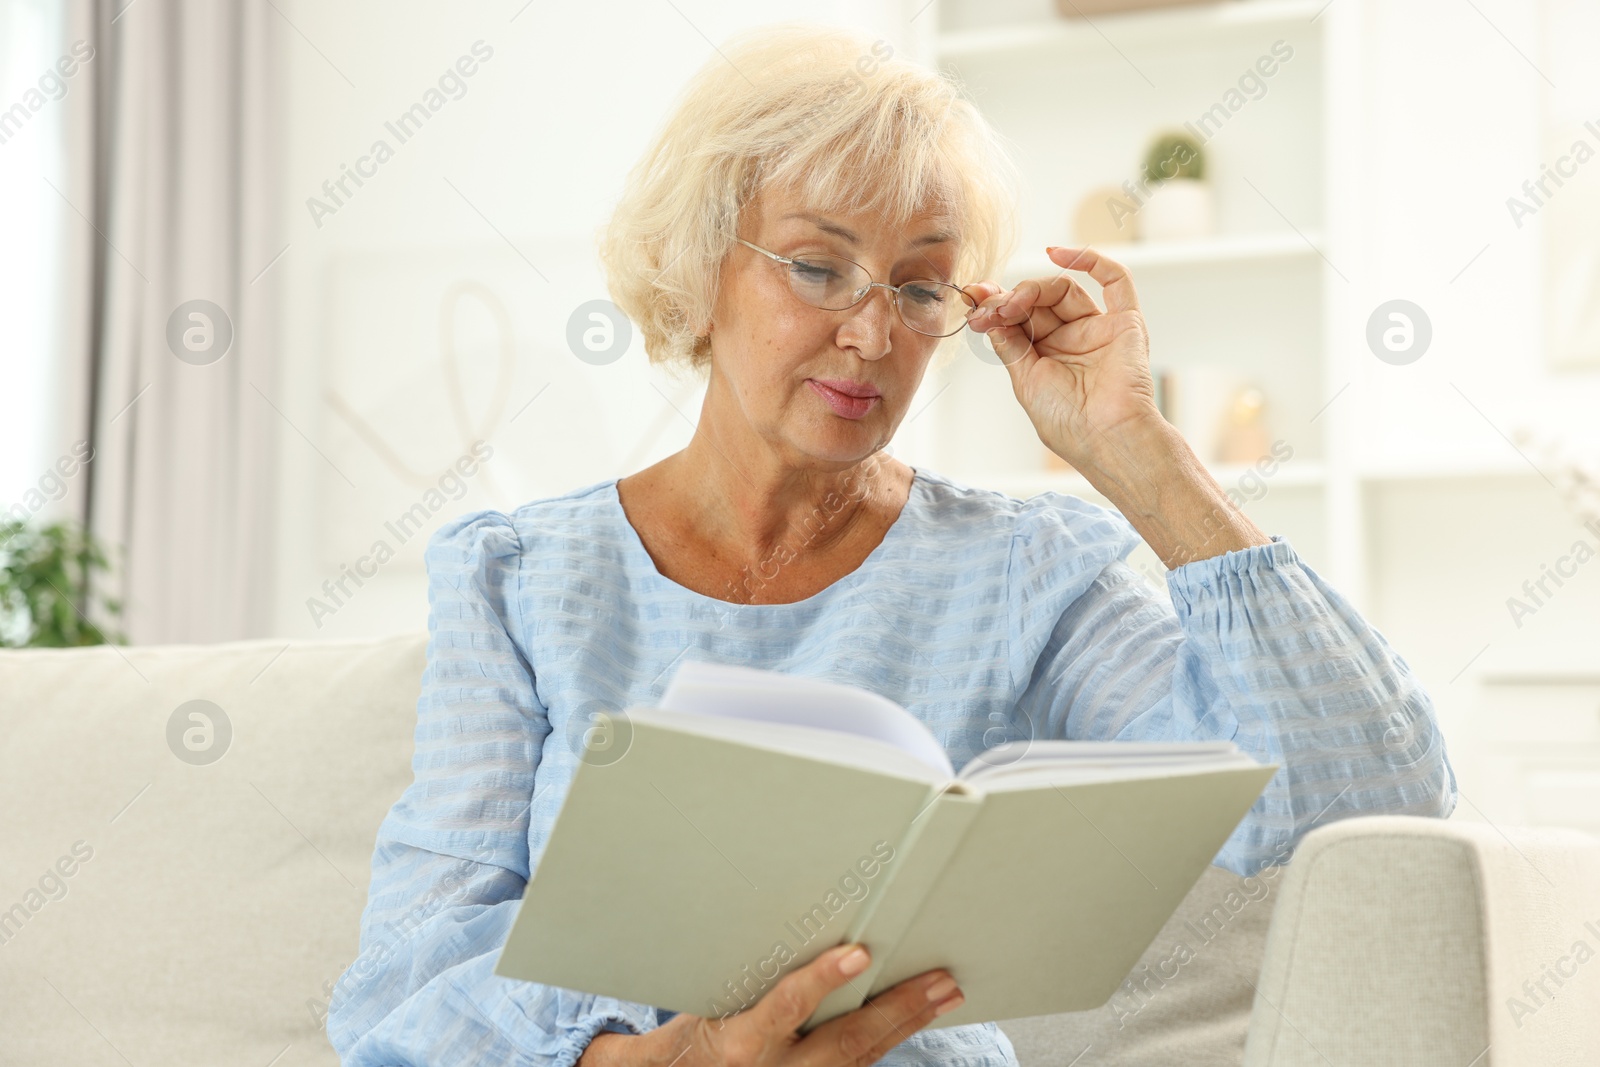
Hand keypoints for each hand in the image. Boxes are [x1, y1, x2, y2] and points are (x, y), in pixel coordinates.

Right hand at [577, 943, 962, 1066]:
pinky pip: (861, 1066)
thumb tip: (718, 918)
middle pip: (847, 1040)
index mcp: (743, 1042)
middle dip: (897, 1008)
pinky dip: (891, 1040)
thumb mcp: (688, 1016)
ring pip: (864, 1056)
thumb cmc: (685, 1052)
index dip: (822, 979)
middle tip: (938, 980)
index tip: (857, 953)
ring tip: (944, 994)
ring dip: (907, 1023)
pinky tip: (915, 1019)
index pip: (787, 1006)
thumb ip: (724, 974)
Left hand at [963, 246, 1160, 468]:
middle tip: (985, 305)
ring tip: (1011, 304)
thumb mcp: (1025, 382)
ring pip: (1063, 290)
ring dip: (1031, 289)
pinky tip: (1058, 252)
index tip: (972, 301)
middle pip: (1037, 302)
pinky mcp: (1125, 323)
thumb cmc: (1069, 424)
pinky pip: (1115, 280)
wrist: (1108, 439)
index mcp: (1047, 358)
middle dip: (1007, 298)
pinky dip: (1089, 259)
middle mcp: (1072, 340)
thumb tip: (992, 317)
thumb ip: (1011, 347)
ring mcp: (1098, 330)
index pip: (1019, 320)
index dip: (996, 307)